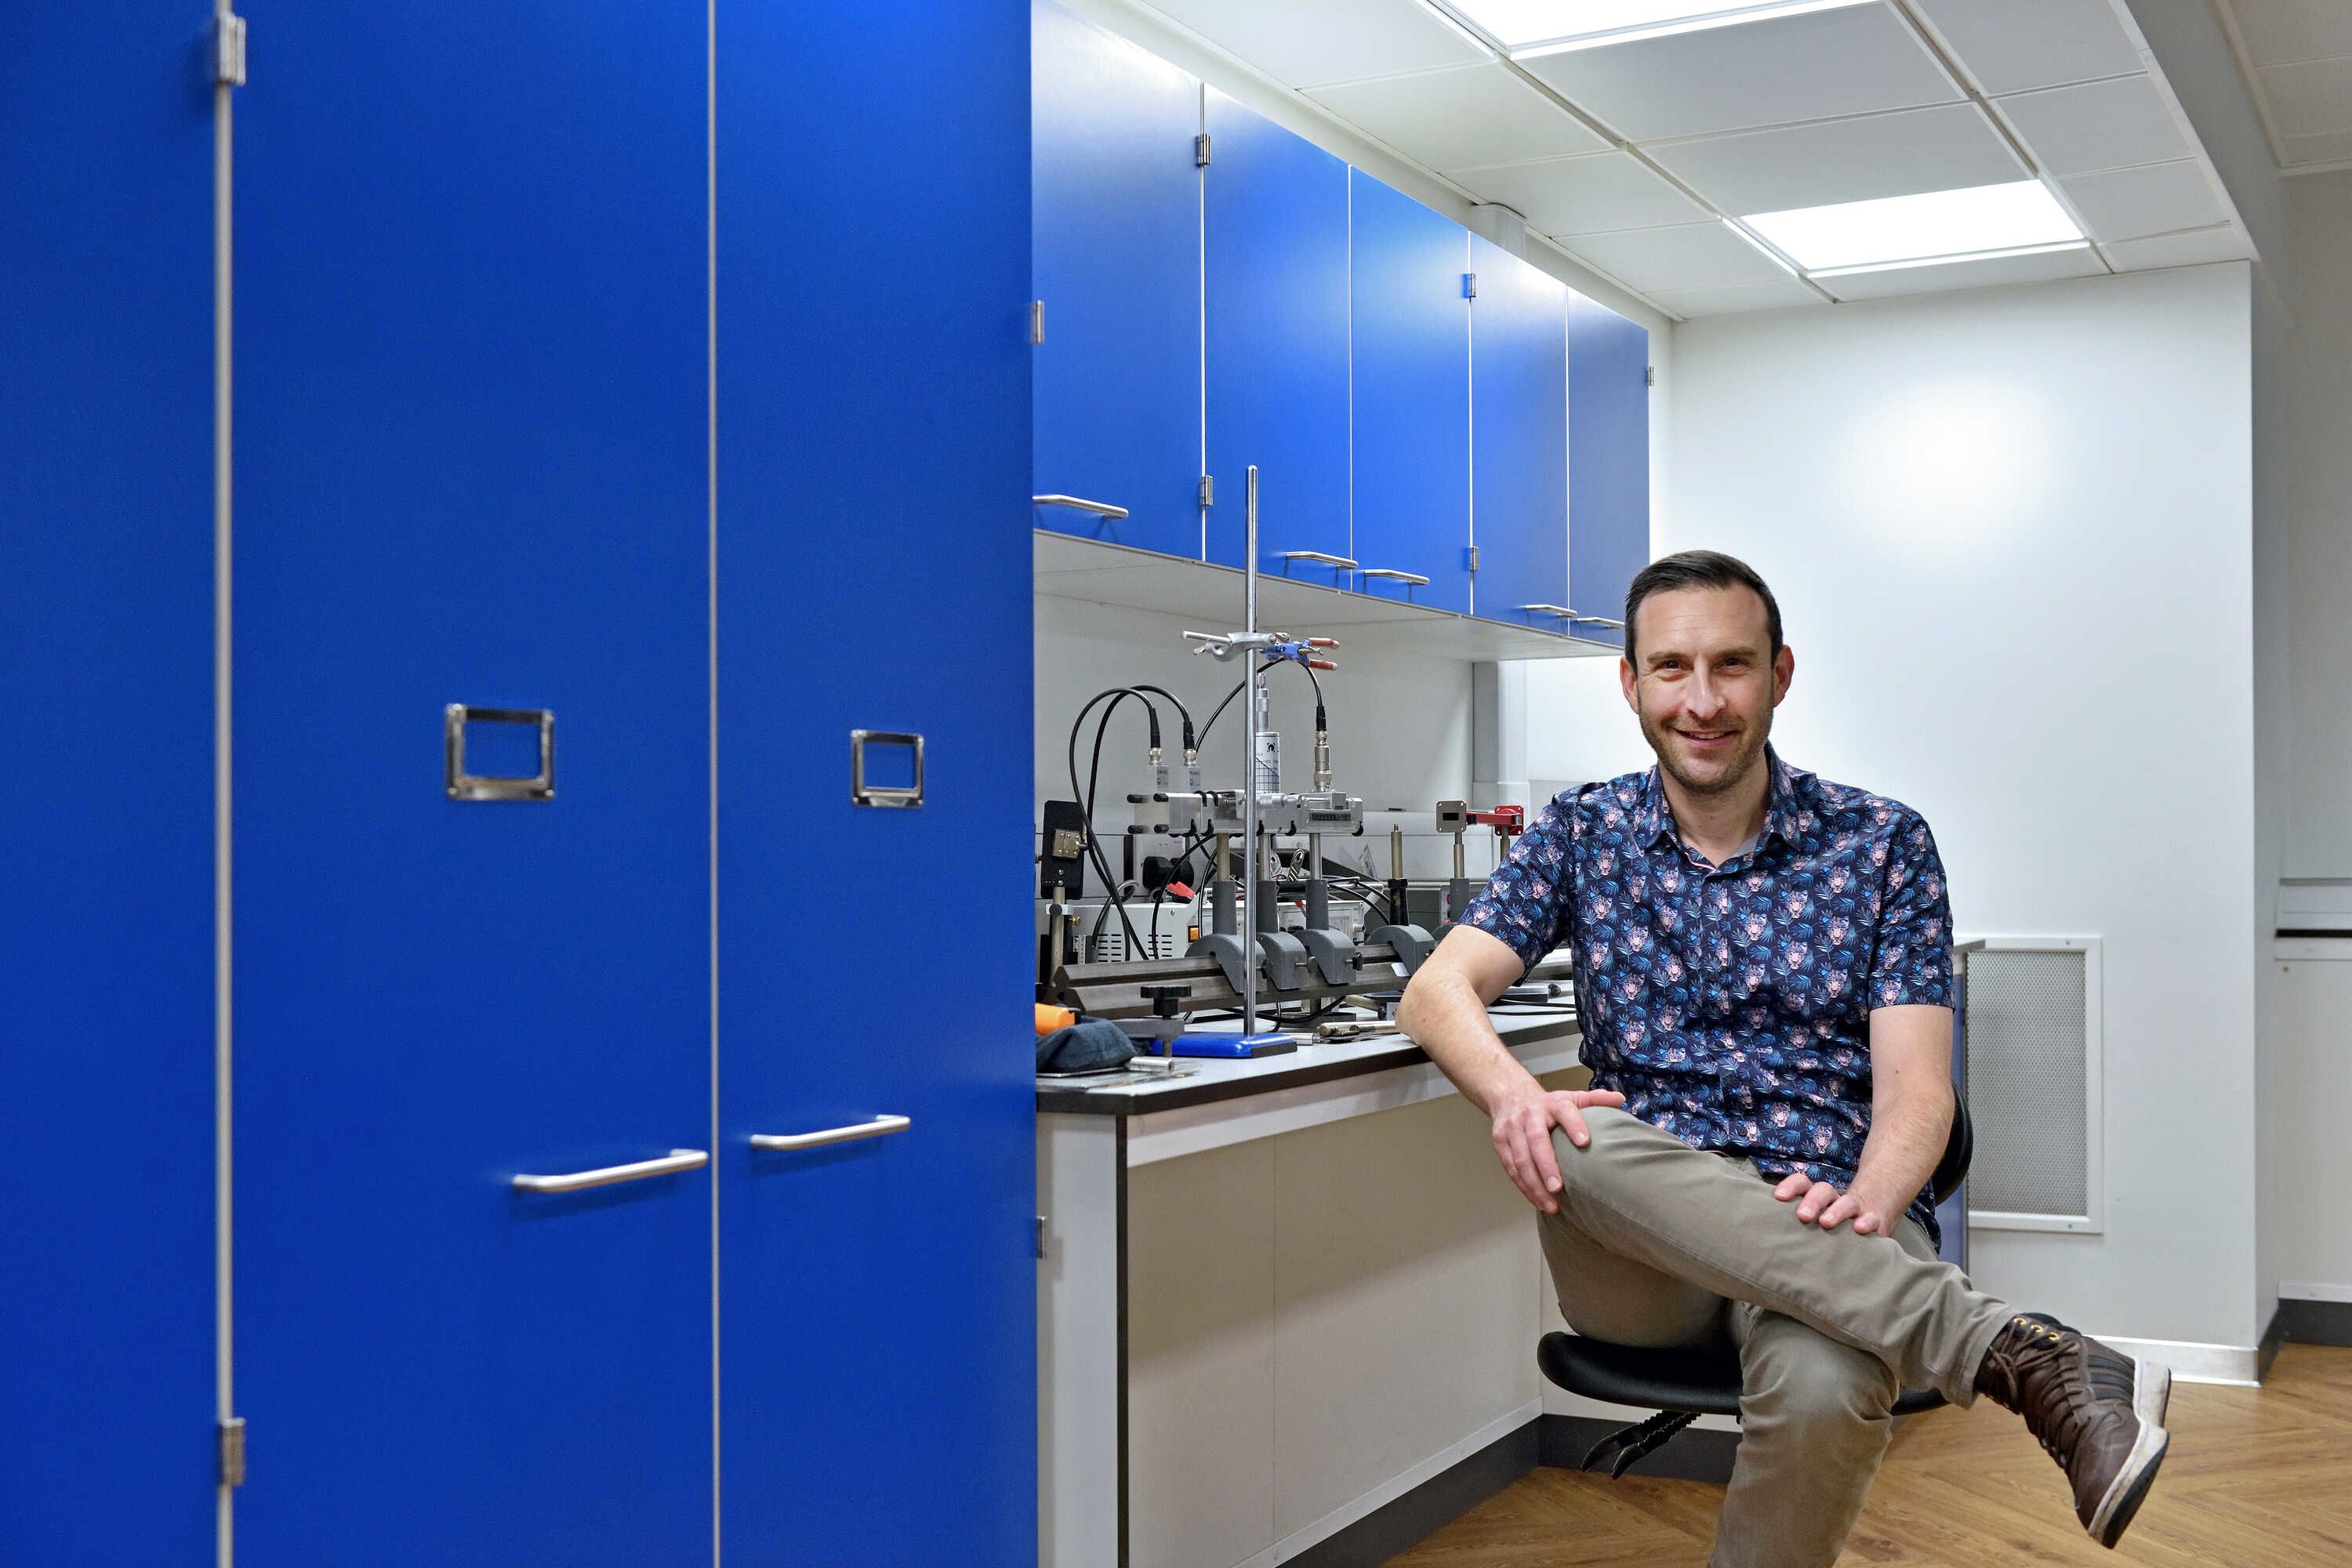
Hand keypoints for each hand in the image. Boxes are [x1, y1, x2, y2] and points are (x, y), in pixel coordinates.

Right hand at [1490, 1087, 1626, 1213]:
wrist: (1509, 1095)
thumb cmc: (1547, 1103)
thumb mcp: (1571, 1097)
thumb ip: (1595, 1099)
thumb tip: (1620, 1099)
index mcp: (1552, 1103)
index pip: (1564, 1112)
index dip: (1573, 1125)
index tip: (1584, 1142)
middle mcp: (1530, 1115)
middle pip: (1536, 1140)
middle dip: (1546, 1165)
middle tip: (1558, 1187)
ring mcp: (1512, 1129)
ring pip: (1520, 1159)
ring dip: (1534, 1184)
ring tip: (1550, 1204)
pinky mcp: (1500, 1143)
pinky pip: (1511, 1168)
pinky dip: (1524, 1186)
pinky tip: (1537, 1200)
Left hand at [1772, 1170, 1891, 1233]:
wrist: (1871, 1215)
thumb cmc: (1829, 1226)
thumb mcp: (1812, 1223)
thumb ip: (1792, 1227)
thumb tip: (1763, 1241)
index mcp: (1816, 1197)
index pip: (1802, 1183)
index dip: (1791, 1186)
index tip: (1779, 1197)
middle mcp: (1834, 1200)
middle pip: (1823, 1190)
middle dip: (1812, 1201)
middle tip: (1803, 1216)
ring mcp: (1855, 1209)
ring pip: (1846, 1202)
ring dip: (1836, 1211)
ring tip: (1826, 1223)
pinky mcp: (1874, 1221)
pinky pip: (1871, 1218)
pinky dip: (1867, 1222)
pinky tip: (1860, 1228)